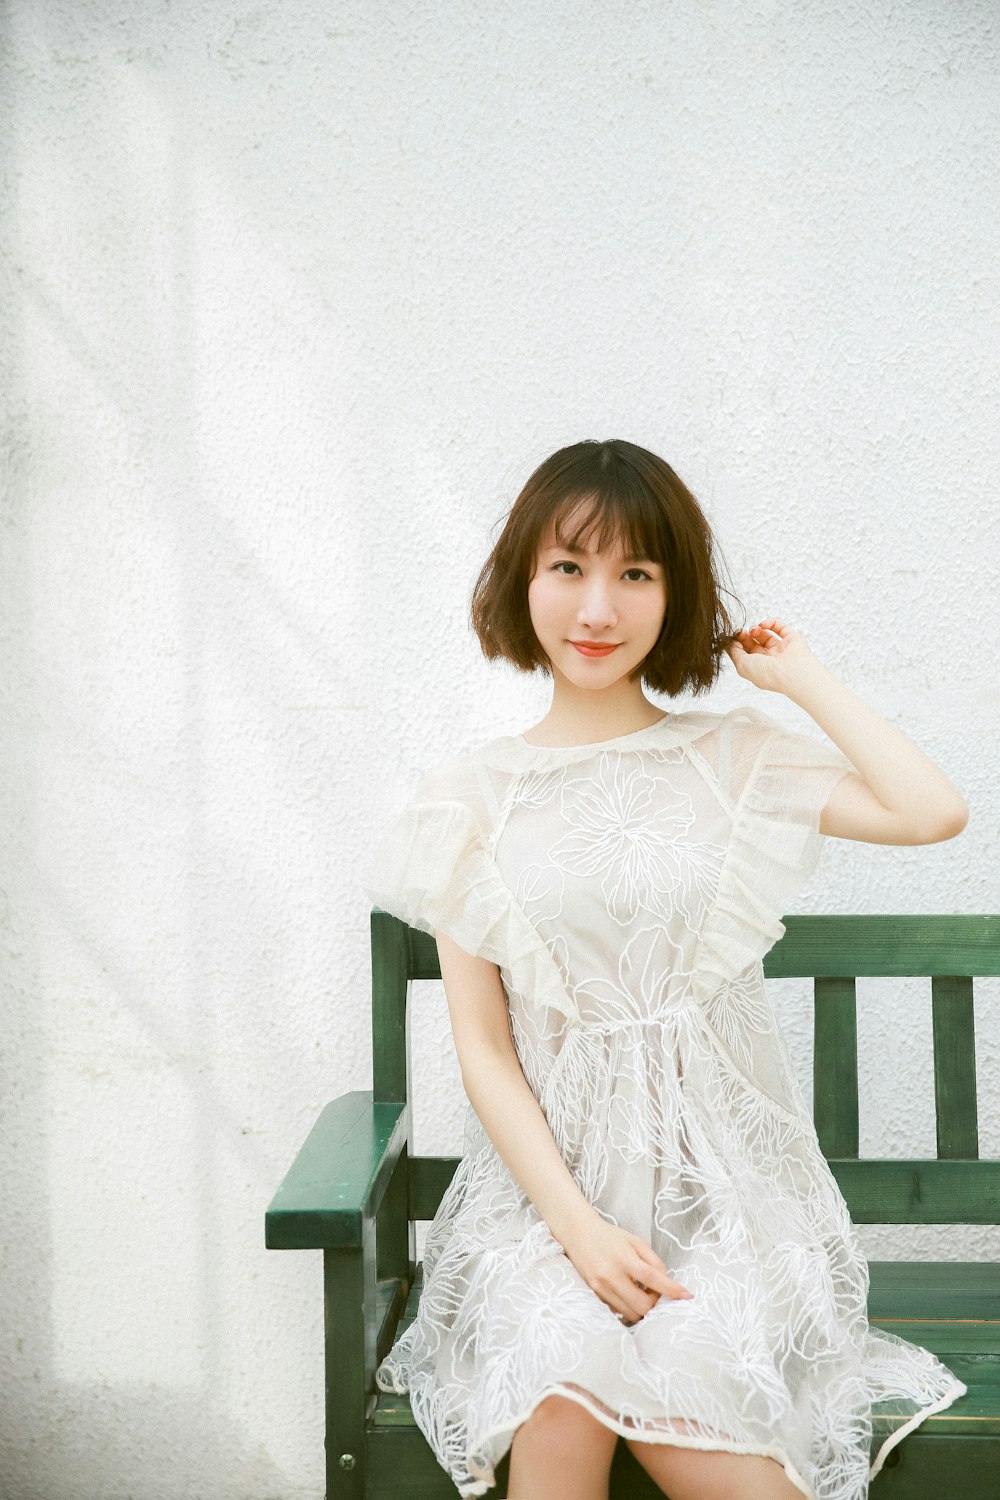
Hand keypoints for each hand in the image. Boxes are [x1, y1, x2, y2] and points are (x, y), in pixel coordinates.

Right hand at [557, 1211, 693, 1324]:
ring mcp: (601, 1288)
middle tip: (656, 1292)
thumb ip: (653, 1262)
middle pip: (643, 1305)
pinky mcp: (594, 1296)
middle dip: (655, 1304)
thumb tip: (666, 1284)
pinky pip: (617, 1311)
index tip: (687, 1296)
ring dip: (642, 1308)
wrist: (578, 1234)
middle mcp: (612, 1276)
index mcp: (625, 1259)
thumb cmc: (610, 1237)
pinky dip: (628, 1307)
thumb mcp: (635, 1242)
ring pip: (631, 1313)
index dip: (672, 1290)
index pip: (653, 1279)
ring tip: (641, 1292)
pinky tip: (628, 1293)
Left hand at [725, 618, 819, 694]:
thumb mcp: (742, 665)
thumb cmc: (766, 673)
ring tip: (754, 630)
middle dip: (746, 636)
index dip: (739, 644)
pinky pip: (780, 627)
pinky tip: (763, 624)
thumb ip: (734, 653)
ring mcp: (782, 650)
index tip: (733, 636)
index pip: (746, 654)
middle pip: (755, 644)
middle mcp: (771, 660)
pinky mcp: (792, 639)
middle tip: (741, 631)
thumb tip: (731, 642)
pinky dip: (771, 622)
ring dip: (757, 629)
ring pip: (766, 635)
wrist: (790, 672)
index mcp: (759, 669)